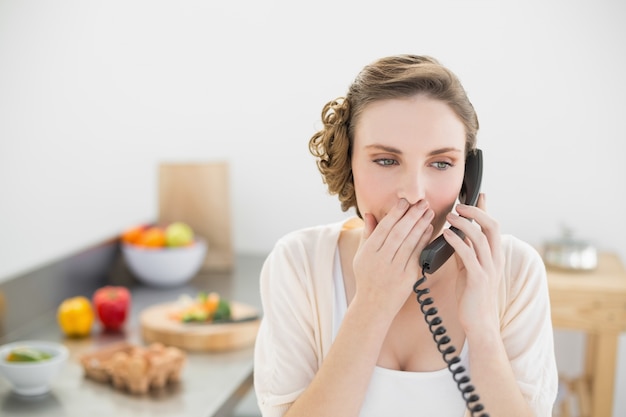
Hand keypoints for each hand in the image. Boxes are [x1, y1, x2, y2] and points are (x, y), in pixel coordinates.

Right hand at [352, 199, 433, 318]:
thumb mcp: (361, 255)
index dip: (395, 214)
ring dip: (421, 225)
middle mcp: (381, 260)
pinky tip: (430, 230)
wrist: (374, 305)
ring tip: (429, 212)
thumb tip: (370, 213)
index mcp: (368, 252)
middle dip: (412, 216)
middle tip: (422, 203)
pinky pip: (418, 255)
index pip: (384, 228)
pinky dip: (424, 241)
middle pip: (399, 233)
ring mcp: (395, 270)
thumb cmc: (367, 277)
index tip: (405, 201)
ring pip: (410, 243)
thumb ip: (368, 234)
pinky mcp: (408, 278)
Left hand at [443, 193, 503, 335]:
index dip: (485, 209)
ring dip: (464, 223)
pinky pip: (469, 254)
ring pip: (480, 237)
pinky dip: (457, 241)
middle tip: (459, 206)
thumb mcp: (469, 269)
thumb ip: (465, 252)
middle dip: (475, 211)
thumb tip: (455, 235)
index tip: (479, 194)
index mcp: (494, 255)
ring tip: (450, 216)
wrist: (479, 322)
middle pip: (491, 225)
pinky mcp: (479, 278)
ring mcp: (489, 268)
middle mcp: (495, 259)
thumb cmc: (472, 296)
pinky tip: (446, 235)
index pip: (492, 226)